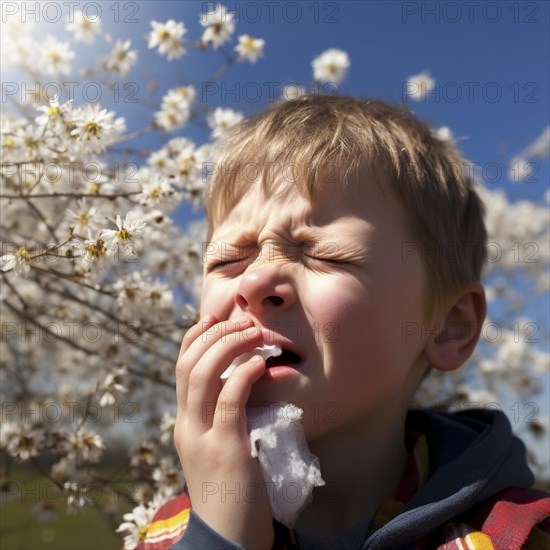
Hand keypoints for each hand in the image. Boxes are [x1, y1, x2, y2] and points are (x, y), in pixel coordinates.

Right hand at [174, 314, 274, 549]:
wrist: (226, 537)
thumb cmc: (229, 490)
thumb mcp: (217, 448)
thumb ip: (220, 418)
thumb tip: (239, 382)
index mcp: (184, 423)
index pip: (180, 369)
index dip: (194, 339)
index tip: (212, 320)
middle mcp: (186, 426)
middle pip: (189, 366)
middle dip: (214, 336)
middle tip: (241, 322)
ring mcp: (202, 437)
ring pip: (204, 376)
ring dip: (229, 346)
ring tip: (254, 332)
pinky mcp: (226, 448)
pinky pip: (230, 400)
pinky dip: (244, 375)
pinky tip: (259, 363)